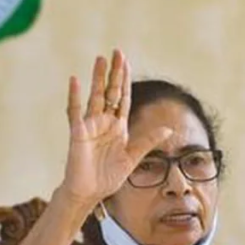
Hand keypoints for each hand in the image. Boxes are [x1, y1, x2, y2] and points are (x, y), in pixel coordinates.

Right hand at [60, 49, 171, 206]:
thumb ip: (148, 141)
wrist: (90, 193)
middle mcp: (104, 122)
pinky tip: (75, 80)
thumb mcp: (133, 157)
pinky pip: (75, 112)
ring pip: (95, 96)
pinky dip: (74, 96)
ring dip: (97, 78)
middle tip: (118, 52)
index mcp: (118, 127)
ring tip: (100, 59)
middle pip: (110, 92)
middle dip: (115, 73)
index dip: (125, 80)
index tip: (127, 62)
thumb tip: (169, 129)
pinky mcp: (78, 133)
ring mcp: (90, 126)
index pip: (123, 98)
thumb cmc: (108, 177)